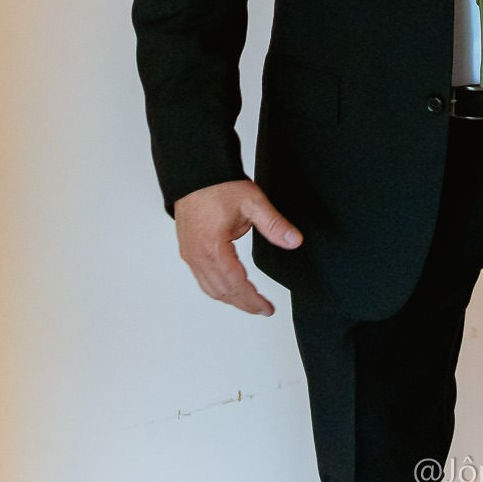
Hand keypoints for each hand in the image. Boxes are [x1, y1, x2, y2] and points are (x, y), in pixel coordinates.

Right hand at [173, 179, 302, 316]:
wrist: (194, 172)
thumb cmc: (218, 185)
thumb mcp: (253, 203)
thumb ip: (275, 224)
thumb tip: (294, 241)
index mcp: (213, 249)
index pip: (236, 285)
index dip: (253, 301)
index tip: (267, 309)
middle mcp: (198, 256)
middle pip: (222, 292)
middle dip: (243, 303)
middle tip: (262, 309)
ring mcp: (190, 254)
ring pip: (209, 288)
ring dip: (229, 298)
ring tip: (248, 302)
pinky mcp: (188, 249)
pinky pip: (201, 278)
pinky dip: (217, 288)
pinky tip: (228, 287)